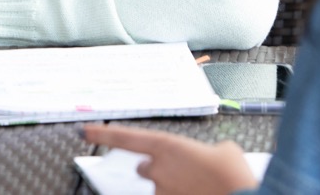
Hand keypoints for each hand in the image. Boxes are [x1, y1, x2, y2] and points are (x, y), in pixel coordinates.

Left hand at [81, 124, 258, 194]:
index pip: (125, 138)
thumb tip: (212, 155)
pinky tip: (201, 191)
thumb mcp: (224, 149)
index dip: (103, 134)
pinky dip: (183, 194)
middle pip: (144, 168)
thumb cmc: (234, 174)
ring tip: (202, 187)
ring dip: (176, 187)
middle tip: (183, 173)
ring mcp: (162, 191)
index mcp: (167, 146)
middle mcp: (158, 169)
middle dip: (158, 170)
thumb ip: (207, 150)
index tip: (85, 131)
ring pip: (161, 187)